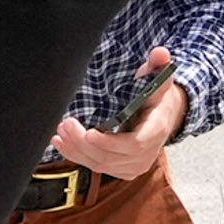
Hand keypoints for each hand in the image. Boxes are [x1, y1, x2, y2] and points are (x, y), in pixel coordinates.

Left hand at [52, 76, 183, 183]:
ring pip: (100, 164)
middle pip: (110, 157)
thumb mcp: (159, 80)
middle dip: (83, 143)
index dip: (110, 143)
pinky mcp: (122, 170)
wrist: (162, 118)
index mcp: (156, 131)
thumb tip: (161, 52)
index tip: (89, 133)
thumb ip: (158, 65)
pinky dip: (77, 156)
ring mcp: (134, 166)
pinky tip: (62, 143)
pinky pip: (97, 167)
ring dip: (76, 150)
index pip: (134, 144)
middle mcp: (146, 154)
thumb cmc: (157, 97)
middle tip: (66, 124)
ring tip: (60, 131)